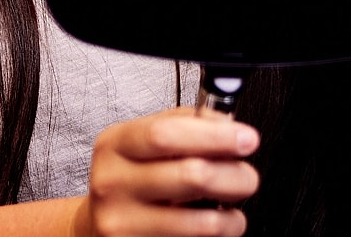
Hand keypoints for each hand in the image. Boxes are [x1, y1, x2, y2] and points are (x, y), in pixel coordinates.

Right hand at [72, 109, 259, 236]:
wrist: (103, 223)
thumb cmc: (132, 180)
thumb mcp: (144, 143)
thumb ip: (183, 125)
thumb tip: (227, 125)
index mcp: (115, 145)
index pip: (166, 135)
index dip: (214, 136)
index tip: (247, 138)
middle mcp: (112, 182)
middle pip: (191, 175)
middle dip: (234, 175)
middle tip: (247, 176)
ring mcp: (122, 222)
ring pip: (202, 222)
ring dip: (232, 217)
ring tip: (230, 209)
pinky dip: (218, 236)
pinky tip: (211, 224)